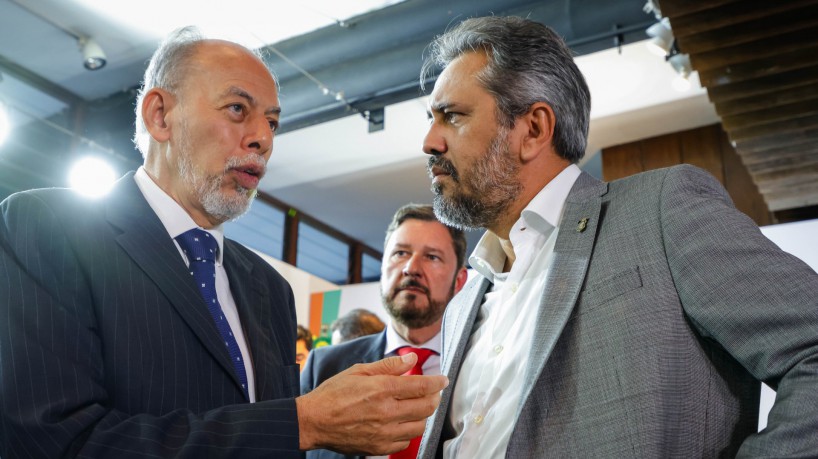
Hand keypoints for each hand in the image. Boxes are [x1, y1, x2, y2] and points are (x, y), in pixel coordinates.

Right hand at [296, 352, 447, 453]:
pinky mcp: (379, 447)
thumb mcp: (359, 371)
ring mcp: (384, 432)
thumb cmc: (333, 394)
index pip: (421, 386)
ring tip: (416, 407)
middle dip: (434, 398)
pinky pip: (406, 442)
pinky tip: (401, 423)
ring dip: (423, 415)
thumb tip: (411, 359)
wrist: (313, 421)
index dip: (437, 382)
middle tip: (432, 392)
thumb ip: (388, 366)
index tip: (443, 380)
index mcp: (382, 389)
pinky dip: (408, 432)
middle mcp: (386, 412)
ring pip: (420, 426)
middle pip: (426, 407)